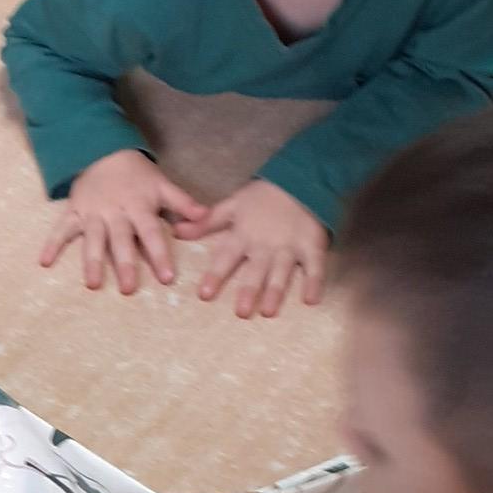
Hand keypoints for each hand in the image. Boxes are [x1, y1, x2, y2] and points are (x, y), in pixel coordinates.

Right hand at [37, 150, 209, 291]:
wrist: (102, 149)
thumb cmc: (136, 174)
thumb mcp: (161, 184)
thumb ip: (183, 203)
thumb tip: (206, 217)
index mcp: (138, 207)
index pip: (151, 233)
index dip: (160, 255)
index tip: (166, 278)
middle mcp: (115, 213)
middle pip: (120, 241)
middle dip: (125, 264)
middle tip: (129, 289)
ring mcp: (92, 214)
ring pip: (92, 240)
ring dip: (91, 262)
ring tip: (93, 284)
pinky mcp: (74, 212)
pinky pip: (61, 229)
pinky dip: (52, 244)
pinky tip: (44, 262)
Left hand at [193, 178, 327, 318]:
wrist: (300, 179)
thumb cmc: (262, 197)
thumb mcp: (232, 205)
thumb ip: (206, 222)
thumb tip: (177, 231)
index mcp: (243, 234)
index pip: (226, 258)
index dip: (216, 275)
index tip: (205, 295)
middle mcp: (265, 244)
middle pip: (255, 270)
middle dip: (248, 291)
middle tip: (241, 312)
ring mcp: (290, 246)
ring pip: (282, 272)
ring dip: (275, 292)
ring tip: (268, 311)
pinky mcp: (312, 246)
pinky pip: (315, 266)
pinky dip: (315, 282)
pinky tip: (312, 301)